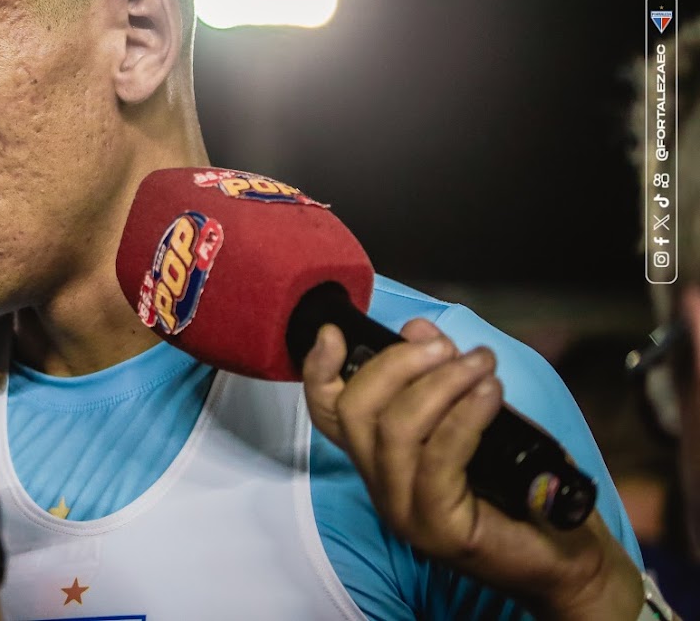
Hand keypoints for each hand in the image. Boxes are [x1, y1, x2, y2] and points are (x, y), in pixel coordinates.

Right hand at [301, 318, 640, 619]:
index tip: (334, 333)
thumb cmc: (523, 488)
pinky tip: (490, 394)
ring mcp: (404, 510)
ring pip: (395, 430)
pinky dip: (464, 416)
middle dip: (397, 364)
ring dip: (440, 383)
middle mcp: (381, 485)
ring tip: (481, 363)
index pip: (330, 414)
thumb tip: (418, 329)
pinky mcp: (438, 527)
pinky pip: (439, 458)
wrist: (567, 558)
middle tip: (446, 347)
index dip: (319, 370)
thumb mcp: (479, 418)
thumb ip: (444, 377)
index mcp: (380, 458)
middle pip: (356, 411)